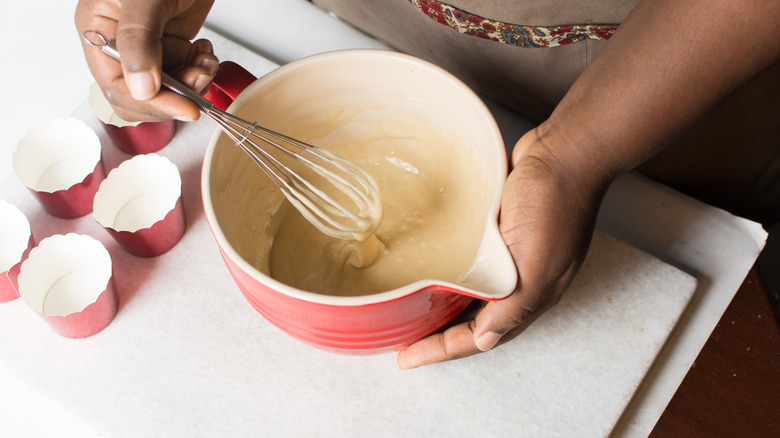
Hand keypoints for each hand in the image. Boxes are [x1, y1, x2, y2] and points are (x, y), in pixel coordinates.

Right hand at [75, 0, 216, 121]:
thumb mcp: (142, 0)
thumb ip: (138, 42)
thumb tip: (141, 87)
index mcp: (97, 32)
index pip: (117, 87)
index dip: (152, 103)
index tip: (184, 106)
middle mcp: (121, 45)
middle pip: (142, 96)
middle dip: (175, 94)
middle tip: (199, 78)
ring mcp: (148, 46)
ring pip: (169, 89)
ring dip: (194, 81)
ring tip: (206, 60)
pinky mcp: (171, 44)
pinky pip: (185, 73)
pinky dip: (201, 68)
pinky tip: (205, 51)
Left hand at [396, 126, 609, 368]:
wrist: (565, 150)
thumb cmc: (557, 202)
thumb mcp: (539, 263)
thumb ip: (514, 306)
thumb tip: (485, 341)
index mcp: (532, 295)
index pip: (480, 337)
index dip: (442, 350)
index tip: (407, 358)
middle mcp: (520, 281)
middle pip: (472, 321)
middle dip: (438, 335)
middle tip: (402, 340)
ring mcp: (510, 256)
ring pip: (470, 294)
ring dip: (441, 307)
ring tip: (409, 313)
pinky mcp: (499, 232)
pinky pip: (470, 263)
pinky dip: (450, 273)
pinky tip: (430, 270)